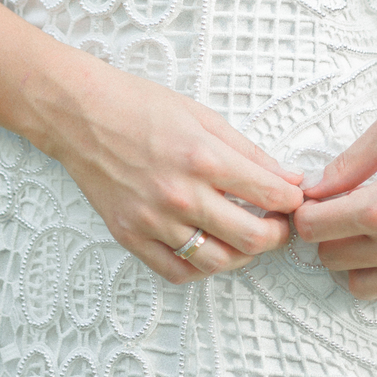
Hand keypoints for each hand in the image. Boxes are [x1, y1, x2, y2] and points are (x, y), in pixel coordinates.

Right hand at [42, 54, 305, 283]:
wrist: (81, 113)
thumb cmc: (139, 105)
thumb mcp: (203, 116)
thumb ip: (248, 151)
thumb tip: (287, 178)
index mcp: (204, 158)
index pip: (270, 194)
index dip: (292, 200)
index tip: (294, 199)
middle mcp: (181, 194)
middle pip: (252, 238)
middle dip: (278, 235)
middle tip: (280, 226)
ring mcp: (154, 220)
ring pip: (217, 262)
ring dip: (243, 255)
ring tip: (246, 238)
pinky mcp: (130, 236)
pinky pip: (175, 272)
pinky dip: (200, 268)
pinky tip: (208, 249)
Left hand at [293, 102, 376, 299]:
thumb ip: (345, 164)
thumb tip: (314, 189)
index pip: (313, 229)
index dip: (307, 211)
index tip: (316, 199)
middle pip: (330, 259)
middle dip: (327, 234)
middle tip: (340, 210)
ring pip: (358, 286)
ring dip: (352, 260)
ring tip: (365, 229)